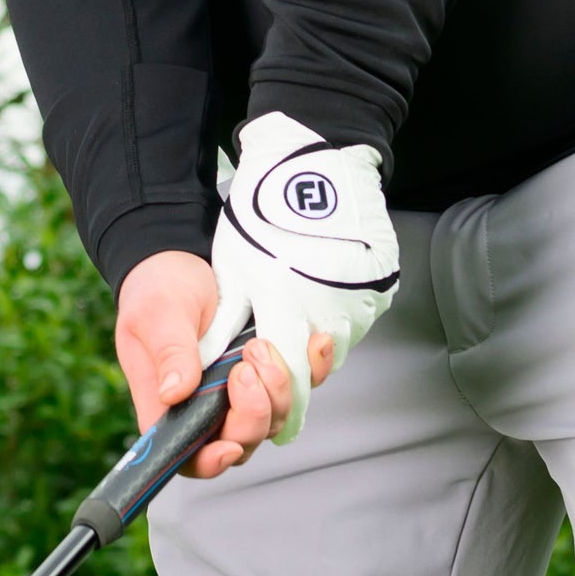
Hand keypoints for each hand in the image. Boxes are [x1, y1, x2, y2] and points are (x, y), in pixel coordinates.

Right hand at [114, 248, 336, 477]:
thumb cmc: (157, 290)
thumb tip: (175, 393)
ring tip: (259, 345)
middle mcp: (208, 407)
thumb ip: (169, 352)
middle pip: (241, 441)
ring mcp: (241, 390)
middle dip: (253, 413)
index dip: (212, 462)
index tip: (230, 446)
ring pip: (275, 418)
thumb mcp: (156, 315)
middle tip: (245, 365)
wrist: (182, 261)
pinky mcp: (269, 369)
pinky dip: (312, 368)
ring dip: (278, 389)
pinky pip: (301, 385)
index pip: (190, 456)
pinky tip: (312, 342)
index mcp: (170, 406)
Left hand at [200, 111, 399, 444]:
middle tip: (270, 341)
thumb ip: (221, 327)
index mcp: (288, 310)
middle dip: (294, 368)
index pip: (290, 385)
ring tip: (294, 298)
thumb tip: (194, 376)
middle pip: (317, 369)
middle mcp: (331, 313)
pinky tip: (319, 284)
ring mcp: (362, 300)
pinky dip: (338, 311)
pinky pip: (358, 316)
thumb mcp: (231, 268)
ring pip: (338, 344)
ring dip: (317, 337)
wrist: (314, 158)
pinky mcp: (380, 286)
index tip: (272, 416)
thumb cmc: (263, 211)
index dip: (280, 406)